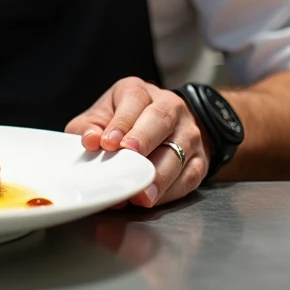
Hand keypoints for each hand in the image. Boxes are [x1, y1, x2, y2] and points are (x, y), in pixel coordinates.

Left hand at [66, 77, 208, 207]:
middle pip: (160, 120)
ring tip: (140, 193)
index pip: (134, 101)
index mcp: (140, 92)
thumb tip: (90, 141)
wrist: (167, 126)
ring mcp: (189, 132)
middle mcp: (170, 106)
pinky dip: (171, 190)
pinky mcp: (200, 158)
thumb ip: (89, 128)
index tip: (108, 143)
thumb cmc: (125, 122)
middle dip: (144, 140)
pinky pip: (189, 174)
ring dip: (158, 175)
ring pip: (178, 151)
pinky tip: (154, 198)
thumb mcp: (101, 116)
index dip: (122, 122)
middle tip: (129, 160)